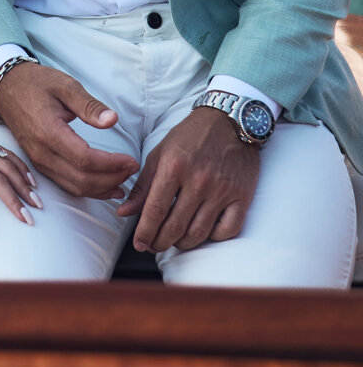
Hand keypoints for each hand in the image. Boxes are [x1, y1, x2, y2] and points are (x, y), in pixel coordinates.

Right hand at [0, 62, 136, 200]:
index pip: (85, 159)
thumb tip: (113, 120)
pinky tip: (103, 187)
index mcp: (48, 132)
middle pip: (81, 180)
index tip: (131, 161)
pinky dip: (87, 189)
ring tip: (124, 182)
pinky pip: (65, 184)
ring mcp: (38, 161)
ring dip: (101, 189)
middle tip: (132, 170)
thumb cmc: (37, 83)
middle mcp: (41, 152)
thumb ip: (89, 105)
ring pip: (74, 187)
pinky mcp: (39, 164)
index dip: (111, 165)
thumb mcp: (65, 86)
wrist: (7, 87)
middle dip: (111, 179)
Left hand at [116, 108, 259, 252]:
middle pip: (175, 226)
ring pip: (199, 233)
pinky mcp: (242, 196)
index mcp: (174, 166)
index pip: (155, 210)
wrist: (229, 120)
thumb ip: (142, 185)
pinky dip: (213, 238)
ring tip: (174, 241)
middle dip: (160, 242)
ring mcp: (222, 190)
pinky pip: (228, 230)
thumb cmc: (190, 136)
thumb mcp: (160, 153)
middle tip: (154, 246)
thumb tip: (124, 211)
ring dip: (183, 243)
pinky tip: (203, 234)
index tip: (139, 243)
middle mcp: (198, 180)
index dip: (144, 232)